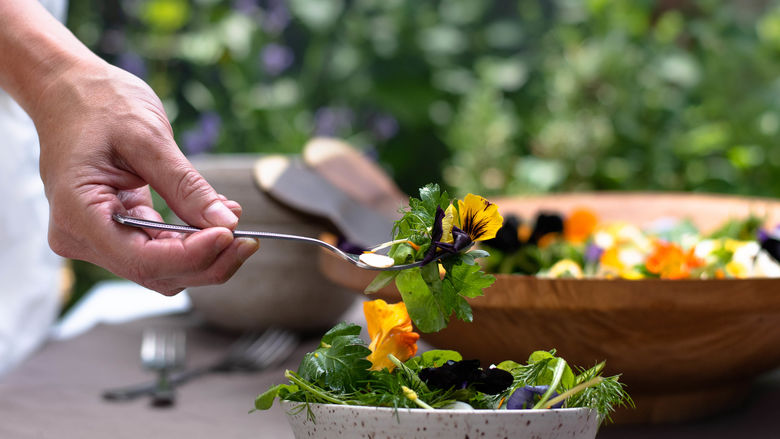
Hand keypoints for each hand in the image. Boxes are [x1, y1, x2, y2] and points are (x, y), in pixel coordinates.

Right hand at [33, 59, 258, 294]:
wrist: (69, 89)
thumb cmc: (98, 103)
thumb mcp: (148, 138)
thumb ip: (185, 185)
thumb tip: (224, 222)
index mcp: (78, 213)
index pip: (142, 259)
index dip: (192, 255)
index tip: (231, 235)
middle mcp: (80, 235)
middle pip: (155, 272)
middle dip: (207, 260)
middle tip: (248, 239)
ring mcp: (96, 237)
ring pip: (160, 268)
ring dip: (203, 253)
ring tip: (234, 221)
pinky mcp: (114, 230)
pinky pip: (157, 248)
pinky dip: (190, 240)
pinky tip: (216, 219)